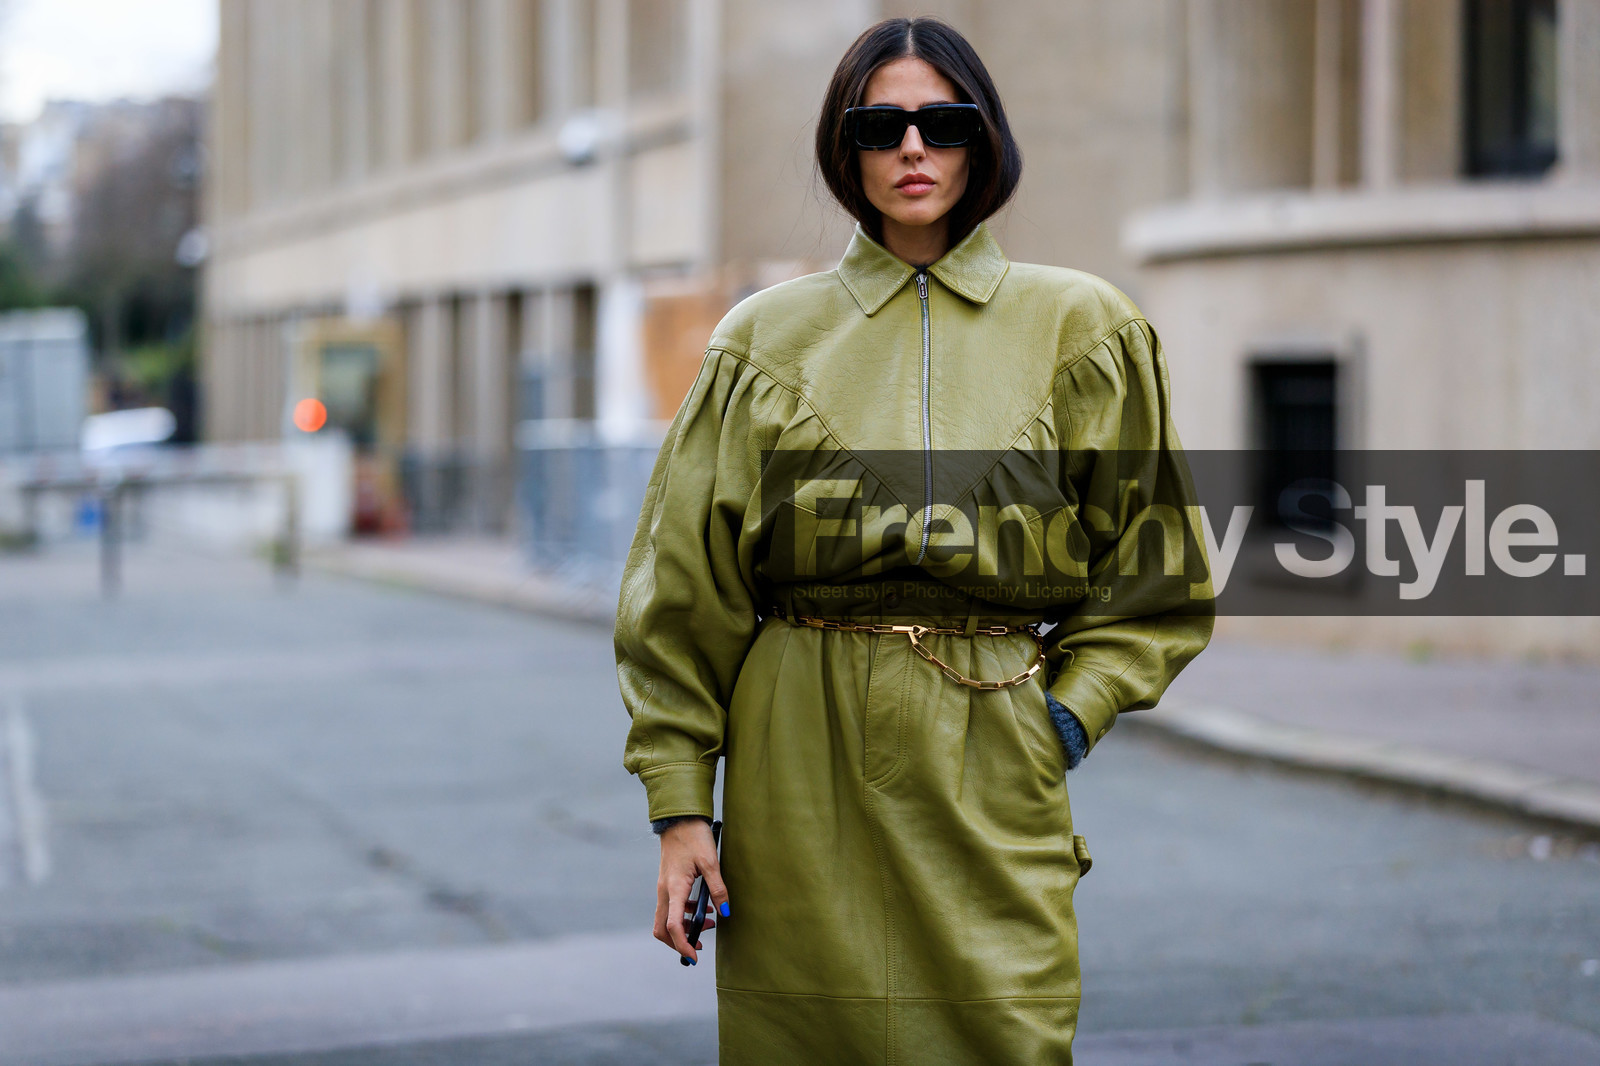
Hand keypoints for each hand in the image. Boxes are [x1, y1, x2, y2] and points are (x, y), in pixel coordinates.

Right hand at [654, 817, 727, 963]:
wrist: (679, 818)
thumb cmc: (694, 837)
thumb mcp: (711, 862)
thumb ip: (718, 888)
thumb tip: (724, 911)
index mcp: (673, 889)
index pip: (672, 926)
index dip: (682, 945)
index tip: (694, 956)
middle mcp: (664, 891)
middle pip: (662, 929)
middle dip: (678, 943)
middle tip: (698, 947)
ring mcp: (664, 887)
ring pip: (666, 918)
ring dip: (684, 928)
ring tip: (709, 923)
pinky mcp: (668, 882)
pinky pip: (672, 906)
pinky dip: (685, 914)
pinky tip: (703, 907)